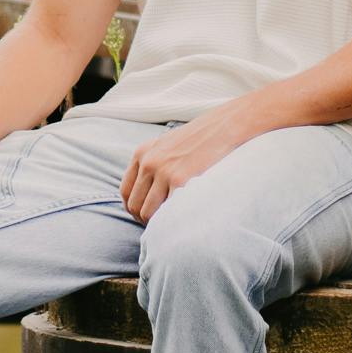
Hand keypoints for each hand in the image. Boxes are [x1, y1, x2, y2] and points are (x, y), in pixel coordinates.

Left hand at [120, 102, 256, 223]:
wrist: (226, 126)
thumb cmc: (201, 138)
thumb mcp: (168, 144)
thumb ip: (153, 163)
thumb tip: (147, 194)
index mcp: (143, 153)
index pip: (126, 192)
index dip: (134, 209)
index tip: (147, 216)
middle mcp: (149, 162)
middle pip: (134, 206)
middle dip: (145, 220)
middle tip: (161, 226)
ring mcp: (164, 172)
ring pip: (148, 213)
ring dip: (158, 224)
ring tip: (172, 226)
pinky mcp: (181, 181)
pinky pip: (167, 212)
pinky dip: (172, 220)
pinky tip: (183, 220)